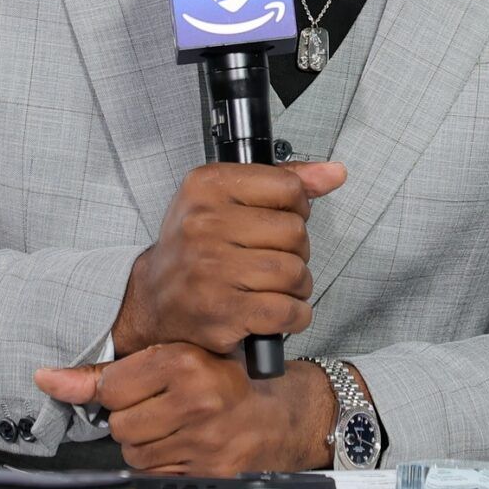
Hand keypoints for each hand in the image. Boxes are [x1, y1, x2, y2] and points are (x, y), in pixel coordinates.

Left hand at [35, 342, 334, 473]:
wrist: (277, 417)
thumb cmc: (220, 382)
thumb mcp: (170, 360)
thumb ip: (106, 372)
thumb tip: (45, 379)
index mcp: (185, 360)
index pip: (111, 387)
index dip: (124, 391)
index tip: (148, 386)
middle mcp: (197, 398)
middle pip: (120, 425)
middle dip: (135, 420)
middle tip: (167, 409)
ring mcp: (205, 439)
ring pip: (134, 454)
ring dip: (149, 447)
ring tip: (179, 428)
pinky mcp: (210, 473)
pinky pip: (156, 477)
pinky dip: (165, 468)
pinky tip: (187, 450)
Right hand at [112, 161, 346, 356]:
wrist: (154, 299)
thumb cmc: (197, 247)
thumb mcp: (229, 199)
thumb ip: (284, 181)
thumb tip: (335, 172)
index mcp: (207, 185)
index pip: (288, 186)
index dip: (297, 208)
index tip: (280, 221)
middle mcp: (204, 223)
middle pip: (295, 232)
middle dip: (297, 251)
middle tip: (276, 259)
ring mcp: (211, 268)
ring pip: (294, 272)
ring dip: (297, 287)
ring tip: (276, 287)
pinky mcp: (222, 311)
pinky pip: (287, 311)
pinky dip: (295, 316)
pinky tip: (277, 312)